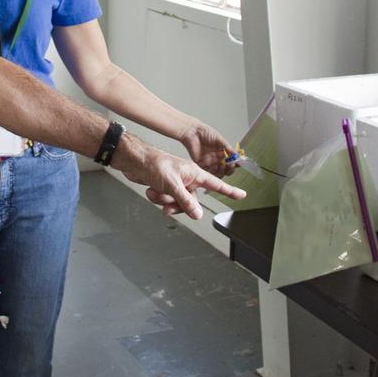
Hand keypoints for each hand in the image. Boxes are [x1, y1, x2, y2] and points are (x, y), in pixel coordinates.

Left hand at [126, 143, 246, 219]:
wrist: (135, 162)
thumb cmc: (155, 164)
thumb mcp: (172, 185)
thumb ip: (186, 201)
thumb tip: (198, 215)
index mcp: (194, 174)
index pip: (216, 184)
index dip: (229, 191)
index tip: (242, 194)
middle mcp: (187, 179)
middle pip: (192, 202)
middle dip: (179, 205)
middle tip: (168, 205)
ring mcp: (176, 184)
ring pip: (177, 203)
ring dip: (165, 201)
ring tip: (156, 193)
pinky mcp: (165, 188)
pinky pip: (166, 201)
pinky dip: (157, 198)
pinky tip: (150, 190)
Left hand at [178, 121, 237, 176]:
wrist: (193, 133)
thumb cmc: (205, 133)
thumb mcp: (220, 140)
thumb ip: (229, 149)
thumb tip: (237, 156)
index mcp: (222, 151)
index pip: (231, 161)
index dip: (235, 163)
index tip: (238, 163)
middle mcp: (216, 158)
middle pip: (226, 168)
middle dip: (230, 168)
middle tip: (231, 165)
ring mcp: (209, 162)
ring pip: (218, 172)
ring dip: (223, 171)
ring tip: (223, 166)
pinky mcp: (202, 165)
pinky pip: (209, 173)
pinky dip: (214, 172)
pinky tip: (216, 168)